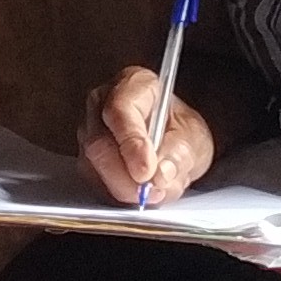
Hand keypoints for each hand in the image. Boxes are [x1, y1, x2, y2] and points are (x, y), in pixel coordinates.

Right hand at [79, 67, 215, 207]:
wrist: (173, 141)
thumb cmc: (180, 129)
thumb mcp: (194, 137)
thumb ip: (180, 152)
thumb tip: (161, 172)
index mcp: (132, 85)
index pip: (120, 110)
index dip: (131, 143)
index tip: (146, 170)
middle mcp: (102, 104)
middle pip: (99, 142)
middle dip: (124, 175)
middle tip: (149, 192)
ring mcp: (89, 132)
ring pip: (92, 167)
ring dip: (122, 189)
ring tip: (153, 194)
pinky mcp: (86, 159)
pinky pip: (93, 182)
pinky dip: (117, 194)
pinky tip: (138, 194)